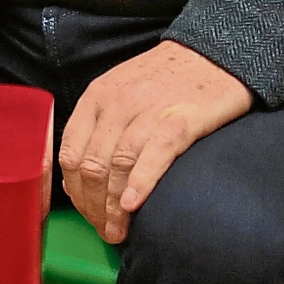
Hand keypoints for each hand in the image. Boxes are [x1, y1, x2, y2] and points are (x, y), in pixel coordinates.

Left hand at [58, 41, 250, 243]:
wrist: (214, 52)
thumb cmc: (166, 79)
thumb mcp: (120, 91)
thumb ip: (100, 126)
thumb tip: (85, 176)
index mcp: (96, 97)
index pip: (69, 153)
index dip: (73, 192)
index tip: (85, 214)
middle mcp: (116, 103)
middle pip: (91, 166)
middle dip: (93, 207)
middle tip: (105, 230)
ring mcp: (147, 110)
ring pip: (117, 166)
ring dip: (113, 207)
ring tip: (119, 231)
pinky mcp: (181, 119)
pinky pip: (153, 156)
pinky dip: (140, 184)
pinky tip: (134, 206)